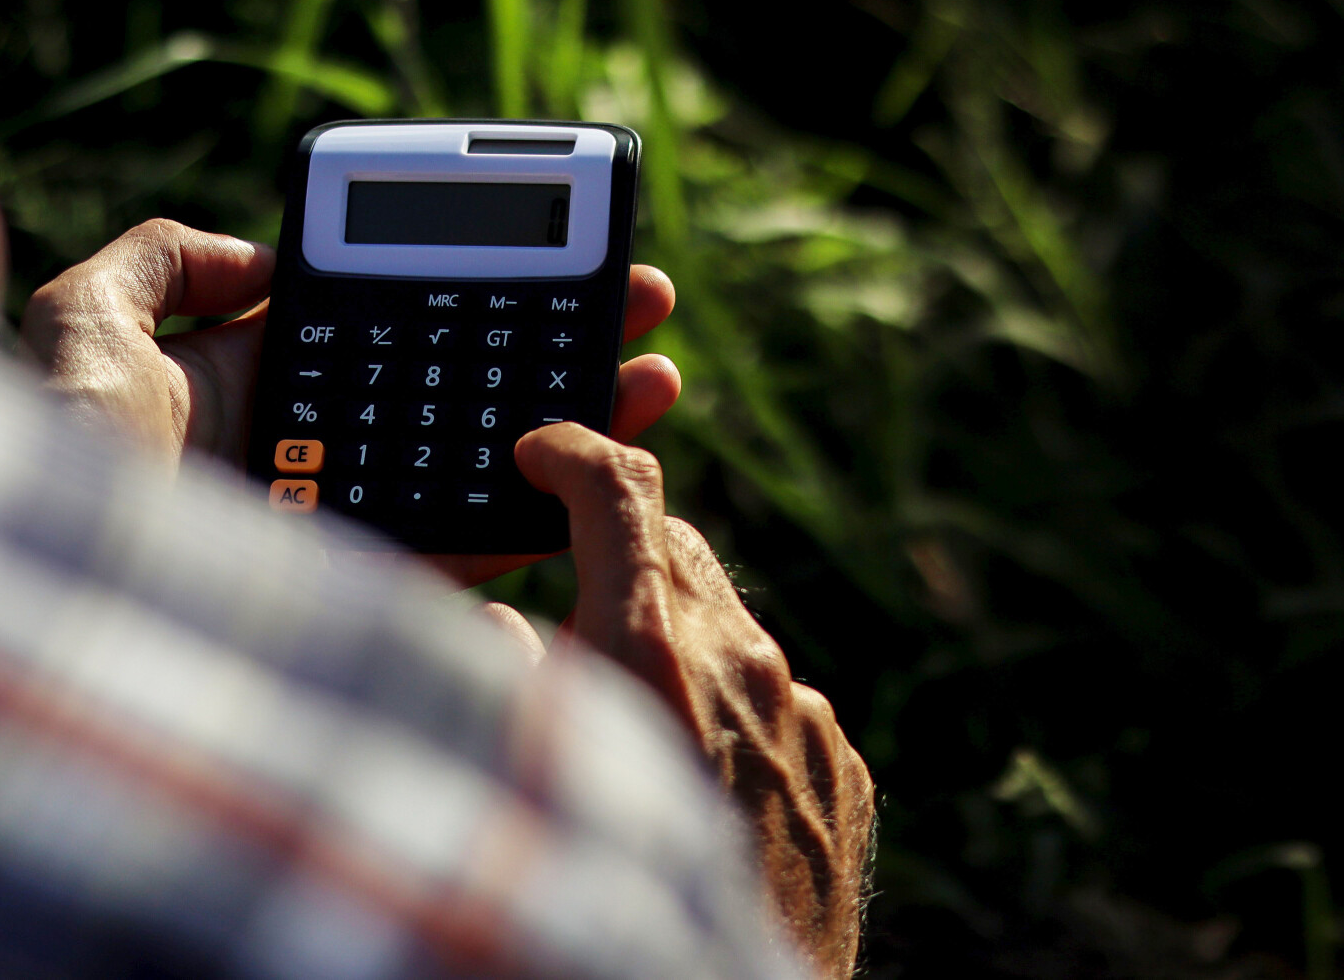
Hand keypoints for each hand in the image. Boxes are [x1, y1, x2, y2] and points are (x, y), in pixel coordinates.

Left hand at [19, 218, 682, 584]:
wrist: (55, 614)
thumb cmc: (53, 463)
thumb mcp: (82, 322)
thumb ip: (157, 261)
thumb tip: (260, 256)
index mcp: (244, 390)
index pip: (378, 324)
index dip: (463, 285)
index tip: (541, 250)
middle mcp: (306, 459)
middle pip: (454, 387)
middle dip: (549, 341)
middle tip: (637, 306)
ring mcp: (344, 532)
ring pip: (482, 463)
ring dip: (575, 418)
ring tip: (655, 378)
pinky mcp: (371, 601)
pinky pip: (474, 549)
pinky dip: (551, 513)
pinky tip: (613, 467)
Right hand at [505, 422, 875, 977]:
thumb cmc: (603, 894)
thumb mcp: (528, 769)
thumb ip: (507, 674)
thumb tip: (502, 621)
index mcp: (650, 648)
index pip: (618, 490)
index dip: (574, 449)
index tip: (542, 453)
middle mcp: (739, 662)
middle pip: (674, 544)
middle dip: (617, 548)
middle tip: (569, 587)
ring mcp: (804, 712)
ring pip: (727, 625)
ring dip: (675, 637)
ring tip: (634, 714)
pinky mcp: (841, 760)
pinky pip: (776, 698)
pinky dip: (731, 708)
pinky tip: (701, 776)